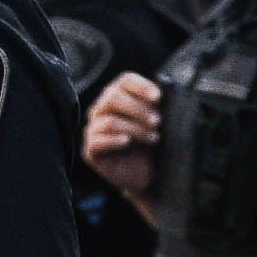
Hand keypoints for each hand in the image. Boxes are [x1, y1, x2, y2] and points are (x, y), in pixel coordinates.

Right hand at [82, 72, 162, 207]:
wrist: (146, 175)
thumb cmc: (149, 145)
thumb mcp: (156, 123)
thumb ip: (156, 106)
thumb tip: (165, 92)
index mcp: (118, 96)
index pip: (125, 81)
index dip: (141, 86)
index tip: (158, 97)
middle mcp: (101, 109)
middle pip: (113, 97)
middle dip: (139, 109)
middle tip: (157, 122)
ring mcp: (93, 129)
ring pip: (110, 121)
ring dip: (135, 129)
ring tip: (153, 138)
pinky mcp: (90, 150)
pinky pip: (97, 141)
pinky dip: (114, 140)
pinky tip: (127, 142)